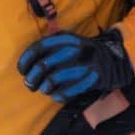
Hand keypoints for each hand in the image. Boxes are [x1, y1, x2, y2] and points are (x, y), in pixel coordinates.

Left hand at [17, 29, 133, 101]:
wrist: (111, 60)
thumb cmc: (81, 54)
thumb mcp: (67, 42)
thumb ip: (48, 47)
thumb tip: (24, 65)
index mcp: (65, 38)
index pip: (38, 48)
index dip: (25, 61)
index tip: (22, 70)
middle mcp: (74, 49)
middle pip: (43, 65)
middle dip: (32, 78)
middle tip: (30, 84)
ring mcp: (84, 64)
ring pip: (53, 80)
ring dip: (44, 88)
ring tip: (45, 89)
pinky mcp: (92, 79)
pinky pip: (67, 92)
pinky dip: (57, 96)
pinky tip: (56, 95)